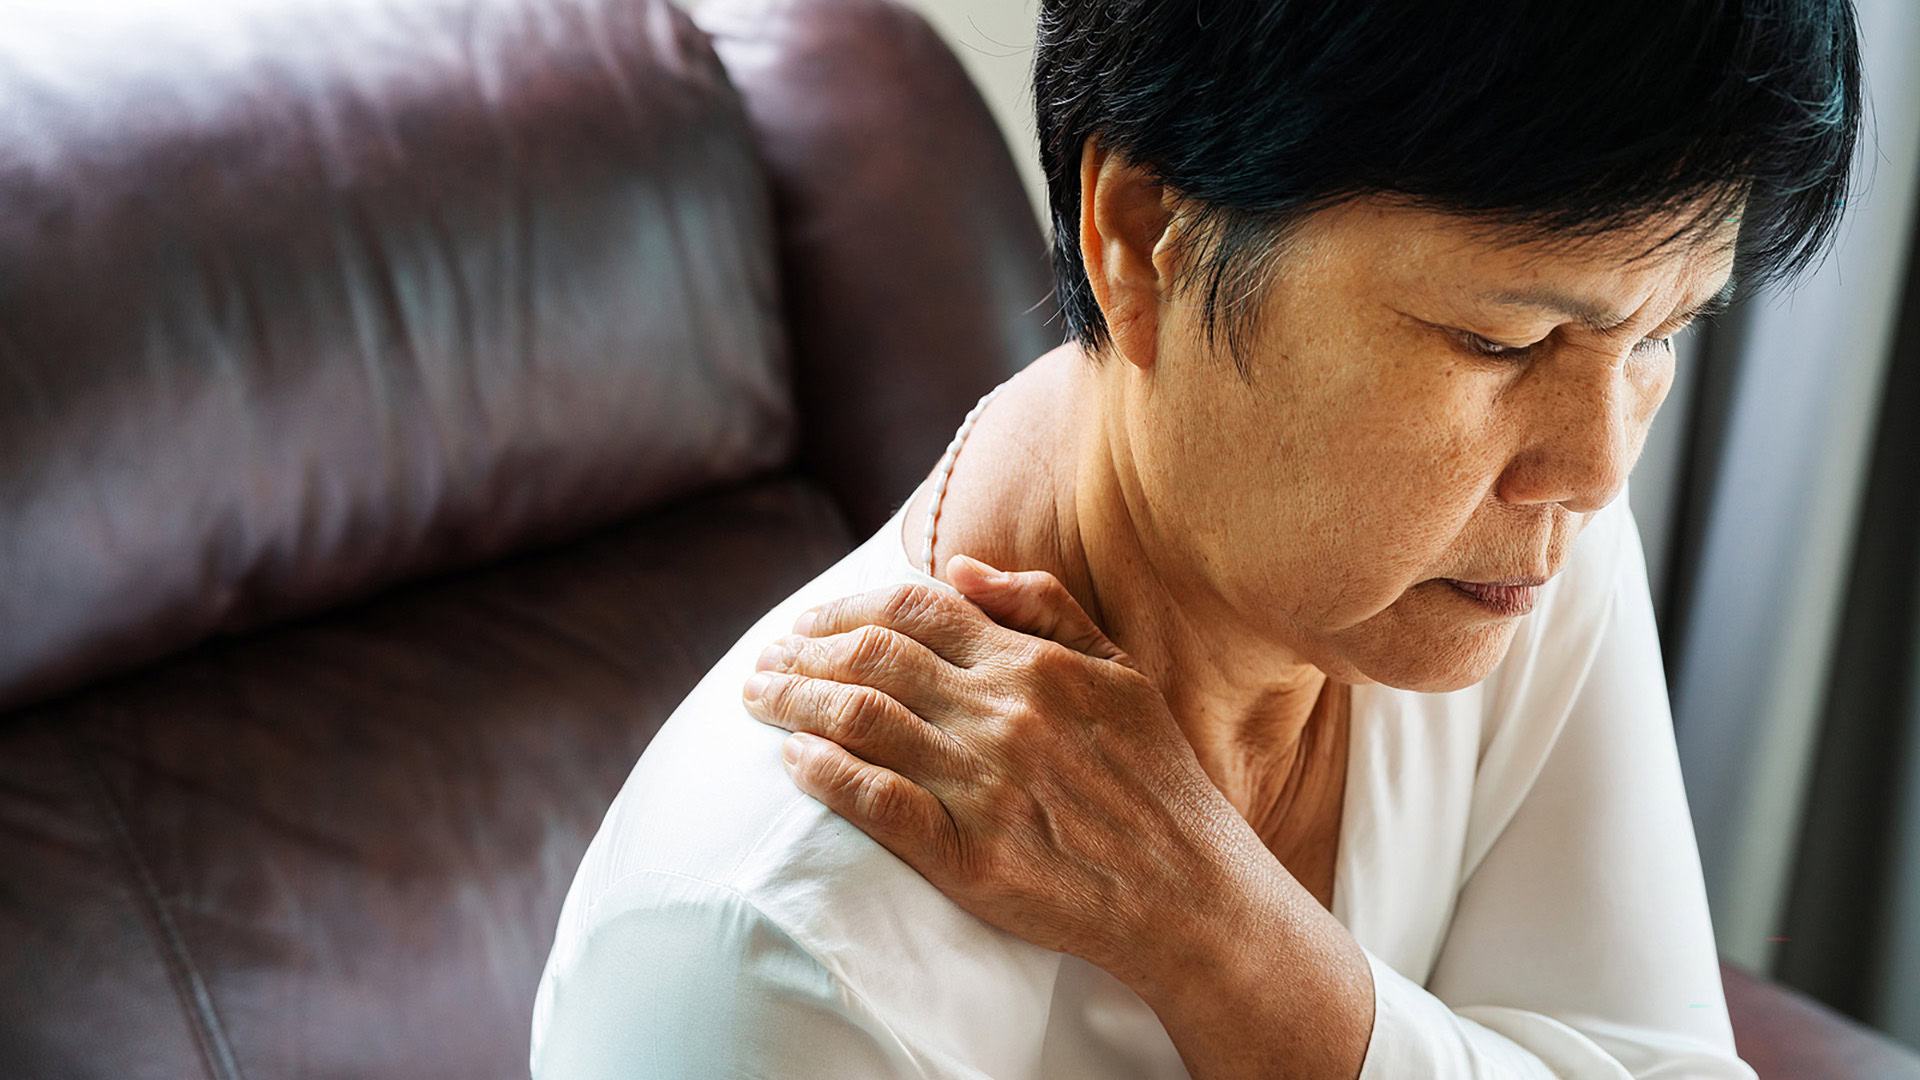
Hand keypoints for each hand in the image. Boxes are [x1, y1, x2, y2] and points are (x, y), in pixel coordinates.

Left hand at [739, 553, 1264, 992]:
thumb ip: (1044, 609)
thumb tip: (961, 566)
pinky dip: (824, 774)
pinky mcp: (971, 857)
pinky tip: (792, 762)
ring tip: (757, 702)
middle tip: (762, 664)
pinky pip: (875, 803)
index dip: (846, 609)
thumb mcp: (1120, 674)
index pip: (914, 609)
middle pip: (871, 659)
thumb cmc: (1157, 782)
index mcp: (1034, 664)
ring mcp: (985, 786)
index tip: (807, 622)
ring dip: (793, 704)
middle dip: (800, 653)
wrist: (1190, 894)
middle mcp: (1004, 715)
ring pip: (860, 721)